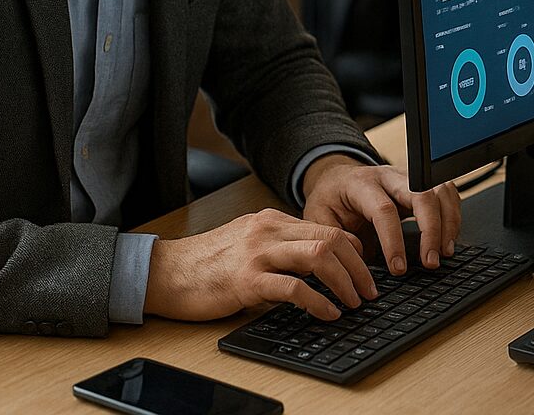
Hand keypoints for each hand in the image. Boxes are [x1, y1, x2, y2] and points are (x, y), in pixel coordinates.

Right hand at [144, 208, 375, 321]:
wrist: (164, 273)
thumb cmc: (204, 264)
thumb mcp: (247, 244)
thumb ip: (277, 247)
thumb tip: (313, 267)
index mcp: (270, 220)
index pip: (326, 228)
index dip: (353, 250)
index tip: (364, 271)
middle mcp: (267, 230)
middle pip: (330, 239)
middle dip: (358, 267)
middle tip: (369, 291)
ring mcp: (257, 253)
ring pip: (318, 256)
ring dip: (345, 281)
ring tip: (354, 302)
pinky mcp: (246, 279)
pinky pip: (293, 287)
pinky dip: (318, 301)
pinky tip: (327, 313)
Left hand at [301, 156, 460, 274]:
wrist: (338, 180)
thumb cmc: (331, 201)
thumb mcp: (319, 218)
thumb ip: (335, 237)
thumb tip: (357, 256)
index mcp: (361, 184)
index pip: (384, 209)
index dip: (393, 240)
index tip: (398, 268)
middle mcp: (389, 176)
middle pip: (421, 193)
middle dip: (431, 229)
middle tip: (431, 261)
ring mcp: (409, 178)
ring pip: (439, 190)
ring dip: (447, 222)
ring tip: (443, 252)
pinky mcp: (422, 185)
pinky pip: (447, 194)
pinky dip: (452, 217)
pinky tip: (447, 239)